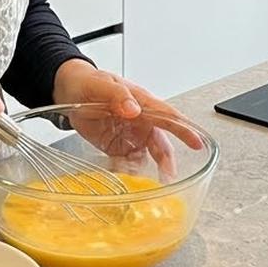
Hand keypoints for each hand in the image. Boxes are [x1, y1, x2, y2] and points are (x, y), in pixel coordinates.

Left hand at [51, 59, 203, 176]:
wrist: (70, 91)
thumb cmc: (90, 82)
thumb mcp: (102, 84)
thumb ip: (118, 95)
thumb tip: (133, 109)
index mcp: (142, 104)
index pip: (168, 117)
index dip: (184, 130)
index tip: (197, 143)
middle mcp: (141, 122)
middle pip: (160, 144)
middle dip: (166, 162)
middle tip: (168, 177)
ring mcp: (130, 136)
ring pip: (146, 157)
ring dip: (147, 171)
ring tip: (144, 184)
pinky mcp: (116, 148)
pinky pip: (127, 163)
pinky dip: (127, 172)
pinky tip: (124, 178)